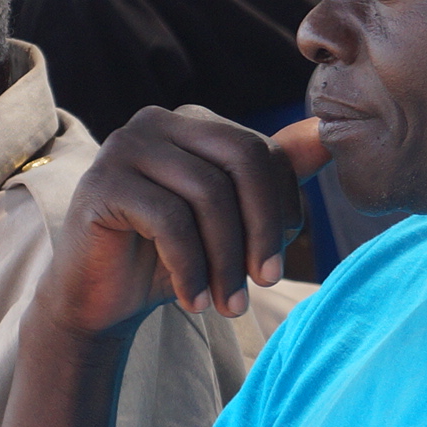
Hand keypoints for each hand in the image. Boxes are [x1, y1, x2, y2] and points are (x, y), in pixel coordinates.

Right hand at [40, 109, 327, 341]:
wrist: (99, 300)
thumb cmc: (170, 260)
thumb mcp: (232, 221)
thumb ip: (274, 177)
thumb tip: (327, 135)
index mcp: (194, 122)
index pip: (262, 150)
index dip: (281, 210)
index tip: (274, 264)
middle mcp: (157, 121)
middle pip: (242, 159)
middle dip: (262, 228)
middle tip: (266, 282)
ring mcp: (125, 146)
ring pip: (208, 194)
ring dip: (226, 259)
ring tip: (228, 305)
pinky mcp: (101, 182)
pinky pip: (168, 220)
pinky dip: (190, 267)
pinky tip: (193, 301)